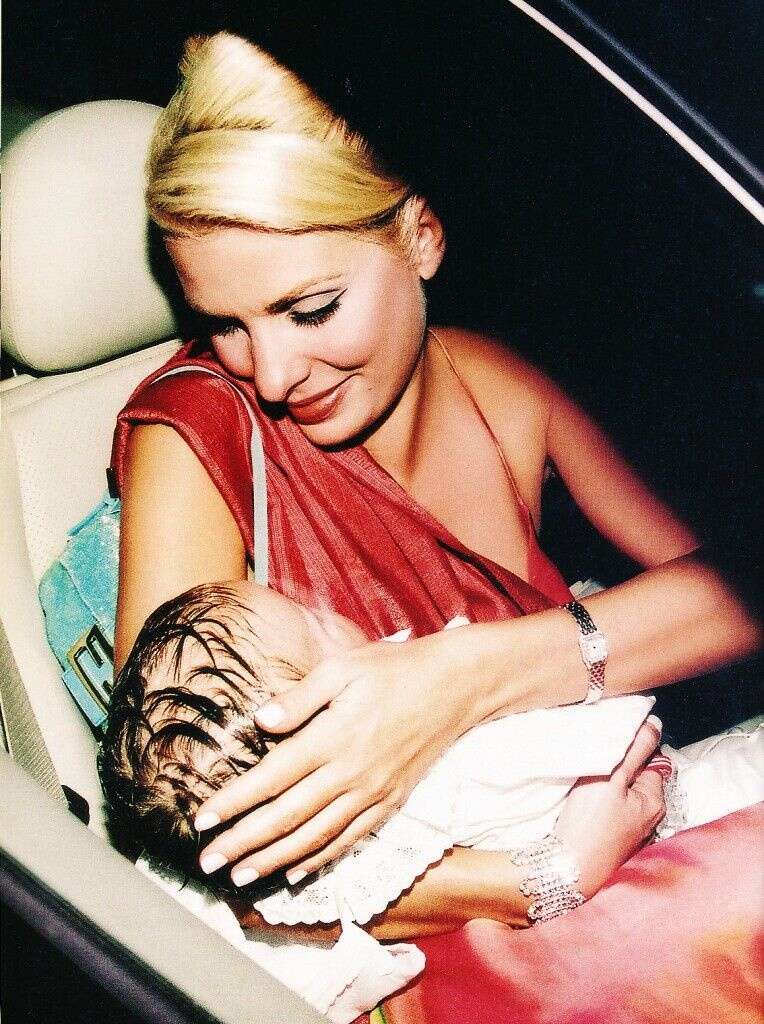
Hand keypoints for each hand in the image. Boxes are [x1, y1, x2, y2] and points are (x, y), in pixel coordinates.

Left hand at [194, 630, 480, 885]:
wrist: (453, 687)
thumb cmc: (392, 670)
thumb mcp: (342, 668)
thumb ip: (299, 697)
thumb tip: (260, 721)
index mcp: (332, 737)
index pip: (272, 778)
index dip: (234, 802)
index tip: (202, 819)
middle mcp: (350, 773)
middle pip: (286, 817)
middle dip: (243, 843)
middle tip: (208, 862)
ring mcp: (371, 793)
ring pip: (314, 837)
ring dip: (273, 860)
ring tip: (240, 876)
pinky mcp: (389, 803)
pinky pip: (348, 840)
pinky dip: (318, 860)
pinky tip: (293, 872)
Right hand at [554, 716, 666, 897]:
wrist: (567, 870)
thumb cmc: (590, 823)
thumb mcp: (611, 777)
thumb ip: (634, 749)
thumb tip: (655, 723)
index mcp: (655, 800)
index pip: (649, 759)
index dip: (629, 750)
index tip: (607, 749)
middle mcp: (650, 818)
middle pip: (636, 778)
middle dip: (618, 769)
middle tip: (594, 767)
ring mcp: (632, 832)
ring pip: (623, 796)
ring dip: (608, 788)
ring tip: (587, 788)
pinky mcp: (614, 841)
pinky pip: (612, 813)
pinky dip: (602, 806)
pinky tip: (586, 808)